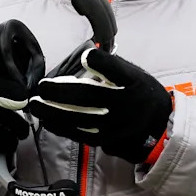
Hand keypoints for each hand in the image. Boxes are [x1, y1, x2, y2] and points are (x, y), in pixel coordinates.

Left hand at [28, 48, 171, 163]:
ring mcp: (117, 124)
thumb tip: (80, 57)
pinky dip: (62, 128)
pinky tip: (48, 121)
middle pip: (91, 96)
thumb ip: (109, 66)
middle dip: (62, 91)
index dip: (101, 62)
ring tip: (37, 105)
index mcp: (134, 81)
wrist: (159, 123)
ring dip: (55, 112)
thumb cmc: (139, 91)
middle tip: (41, 87)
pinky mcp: (109, 139)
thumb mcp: (133, 73)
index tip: (85, 55)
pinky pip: (82, 134)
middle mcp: (127, 103)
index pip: (117, 70)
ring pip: (82, 118)